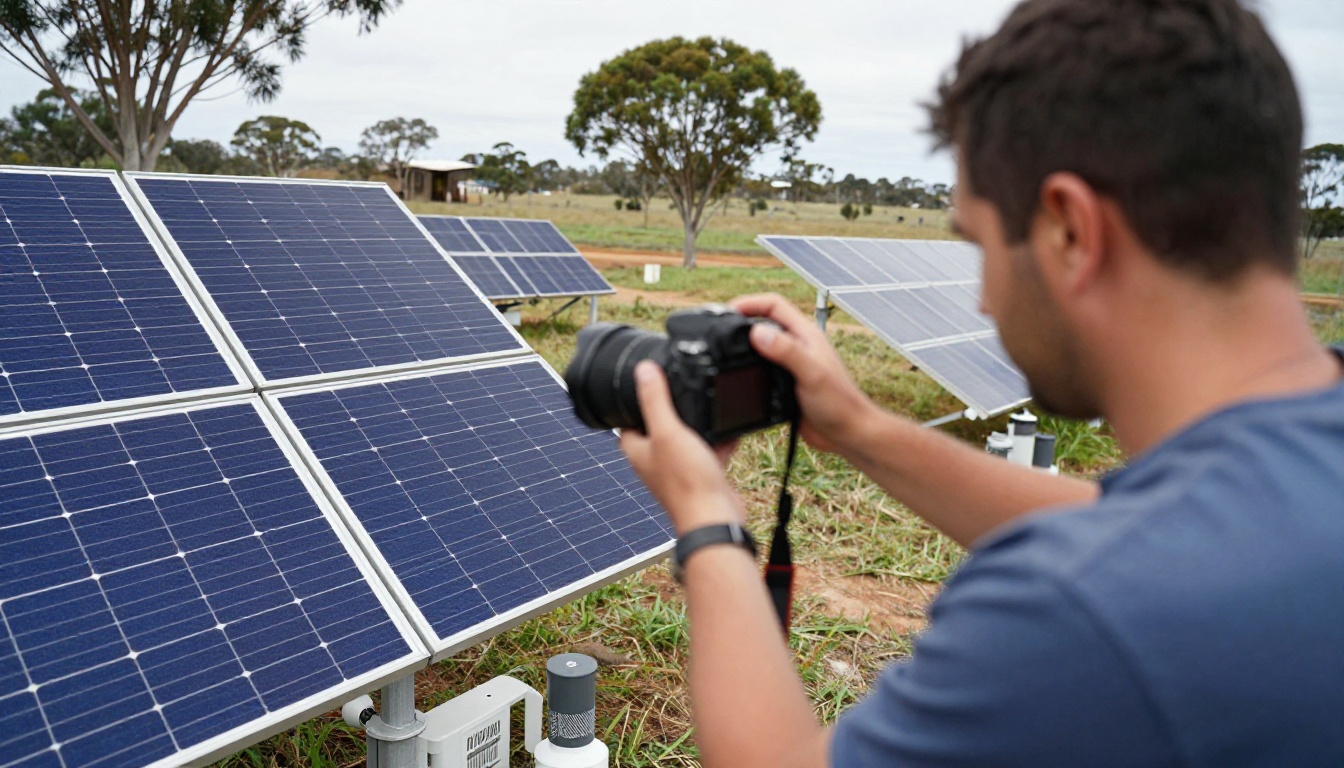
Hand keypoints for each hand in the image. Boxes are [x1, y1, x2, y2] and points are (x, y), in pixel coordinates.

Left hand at [619, 361, 745, 534]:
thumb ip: (655, 400)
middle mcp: (655, 462)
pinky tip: (731, 429)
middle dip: (672, 411)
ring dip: (697, 426)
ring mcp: (679, 470)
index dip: (634, 403)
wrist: (715, 517)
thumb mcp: (668, 431)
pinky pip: (709, 452)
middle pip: (659, 428)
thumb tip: (642, 371)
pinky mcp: (702, 476)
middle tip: (682, 391)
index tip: (647, 385)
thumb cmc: (687, 482)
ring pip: (686, 439)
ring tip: (709, 405)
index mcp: (638, 451)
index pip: (627, 421)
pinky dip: (719, 441)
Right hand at [731, 293, 874, 455]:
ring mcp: (792, 365)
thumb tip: (758, 332)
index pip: (775, 305)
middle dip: (743, 320)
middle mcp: (799, 346)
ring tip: (725, 350)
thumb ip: (786, 351)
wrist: (848, 434)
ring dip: (745, 345)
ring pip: (762, 347)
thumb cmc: (840, 403)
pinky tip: (740, 377)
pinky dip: (749, 369)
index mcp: (806, 335)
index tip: (729, 310)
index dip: (750, 303)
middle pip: (765, 322)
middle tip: (722, 328)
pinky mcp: (786, 384)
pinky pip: (763, 370)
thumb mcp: (811, 373)